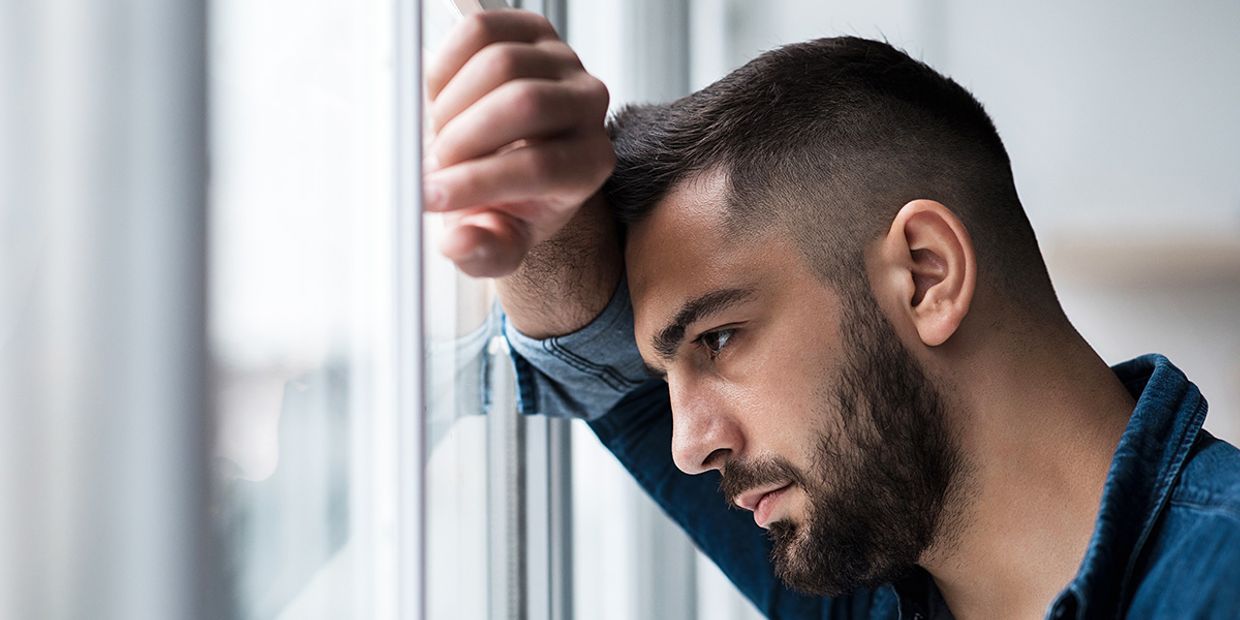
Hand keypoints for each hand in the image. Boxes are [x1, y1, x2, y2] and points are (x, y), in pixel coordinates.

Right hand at [425, 9, 613, 277]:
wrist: (510, 160)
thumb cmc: (509, 202)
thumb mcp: (499, 243)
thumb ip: (485, 252)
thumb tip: (462, 241)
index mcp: (591, 163)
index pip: (541, 166)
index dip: (477, 182)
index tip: (429, 197)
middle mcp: (589, 105)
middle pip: (523, 103)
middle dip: (461, 139)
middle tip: (431, 166)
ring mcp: (563, 61)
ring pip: (499, 64)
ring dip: (449, 107)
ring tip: (438, 139)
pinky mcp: (531, 30)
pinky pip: (480, 30)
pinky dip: (446, 66)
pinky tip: (440, 101)